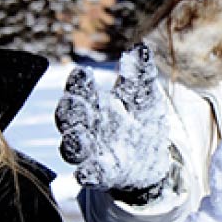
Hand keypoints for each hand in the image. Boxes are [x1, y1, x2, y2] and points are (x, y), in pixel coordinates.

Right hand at [56, 44, 178, 202]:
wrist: (153, 162)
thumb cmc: (141, 124)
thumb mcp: (144, 98)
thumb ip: (140, 75)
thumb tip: (139, 45)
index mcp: (94, 105)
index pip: (79, 91)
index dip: (78, 83)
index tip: (83, 73)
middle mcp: (87, 128)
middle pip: (68, 118)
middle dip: (70, 110)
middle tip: (75, 102)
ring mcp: (92, 153)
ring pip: (72, 148)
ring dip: (73, 143)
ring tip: (77, 138)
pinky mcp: (102, 175)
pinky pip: (89, 175)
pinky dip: (87, 173)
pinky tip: (86, 172)